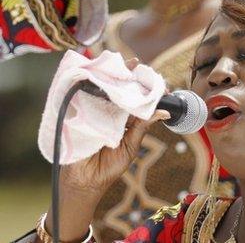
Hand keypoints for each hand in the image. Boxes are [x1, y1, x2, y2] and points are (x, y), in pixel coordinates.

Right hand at [44, 58, 169, 240]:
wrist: (84, 181)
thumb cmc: (110, 166)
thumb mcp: (131, 145)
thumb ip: (144, 127)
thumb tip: (164, 112)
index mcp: (125, 119)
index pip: (137, 99)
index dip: (146, 89)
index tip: (158, 80)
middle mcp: (110, 112)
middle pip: (120, 89)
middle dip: (128, 75)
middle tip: (136, 64)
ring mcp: (93, 111)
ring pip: (103, 89)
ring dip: (111, 76)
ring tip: (120, 65)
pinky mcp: (78, 114)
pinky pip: (84, 96)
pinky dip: (91, 85)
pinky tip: (99, 76)